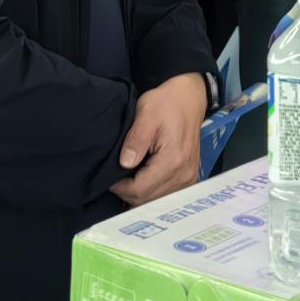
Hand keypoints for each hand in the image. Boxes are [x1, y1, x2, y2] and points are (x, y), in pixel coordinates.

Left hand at [111, 72, 209, 205]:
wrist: (189, 98)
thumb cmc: (167, 103)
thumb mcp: (146, 113)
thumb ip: (136, 140)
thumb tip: (125, 163)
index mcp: (173, 160)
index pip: (140, 190)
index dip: (120, 188)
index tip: (110, 177)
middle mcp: (184, 174)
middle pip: (148, 200)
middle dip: (128, 193)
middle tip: (116, 178)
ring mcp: (189, 178)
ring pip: (157, 201)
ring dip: (140, 195)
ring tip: (127, 180)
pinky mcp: (189, 177)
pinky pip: (167, 196)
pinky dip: (152, 193)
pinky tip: (142, 181)